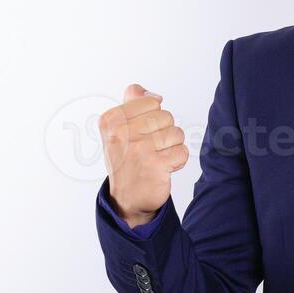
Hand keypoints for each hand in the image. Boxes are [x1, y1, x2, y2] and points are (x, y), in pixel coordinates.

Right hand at [100, 83, 188, 227]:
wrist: (127, 198)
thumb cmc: (126, 160)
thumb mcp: (119, 129)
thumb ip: (133, 104)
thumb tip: (152, 94)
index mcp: (111, 120)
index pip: (151, 102)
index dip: (152, 118)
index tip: (140, 134)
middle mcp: (121, 133)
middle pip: (166, 116)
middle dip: (164, 132)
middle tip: (149, 149)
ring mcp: (138, 150)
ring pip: (176, 133)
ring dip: (171, 147)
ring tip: (156, 158)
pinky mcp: (155, 166)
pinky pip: (182, 152)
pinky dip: (177, 161)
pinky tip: (163, 168)